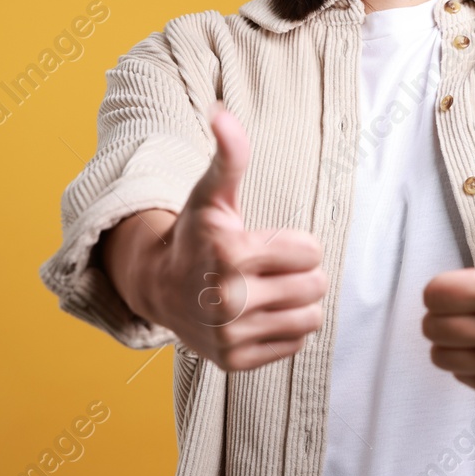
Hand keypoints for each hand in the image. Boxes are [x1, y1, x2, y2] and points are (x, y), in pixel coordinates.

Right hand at [104, 102, 326, 371]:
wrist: (160, 288)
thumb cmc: (195, 236)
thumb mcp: (211, 194)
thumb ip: (228, 155)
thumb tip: (222, 113)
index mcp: (230, 254)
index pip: (311, 252)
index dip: (296, 244)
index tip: (267, 244)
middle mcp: (229, 300)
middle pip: (315, 285)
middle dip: (299, 273)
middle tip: (269, 269)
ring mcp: (232, 336)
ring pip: (311, 318)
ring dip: (297, 302)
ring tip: (268, 290)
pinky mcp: (236, 362)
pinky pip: (295, 344)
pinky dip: (284, 329)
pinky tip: (258, 314)